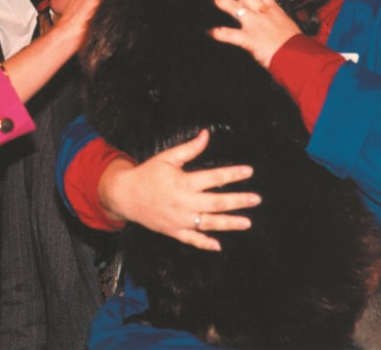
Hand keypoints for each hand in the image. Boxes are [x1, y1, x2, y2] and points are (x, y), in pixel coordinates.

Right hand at [99, 130, 260, 251]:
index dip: (233, 174)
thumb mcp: (167, 158)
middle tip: (256, 199)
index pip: (214, 177)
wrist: (125, 195)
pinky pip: (192, 239)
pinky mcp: (173, 230)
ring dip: (230, 223)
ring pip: (209, 223)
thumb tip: (206, 134)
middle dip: (238, 201)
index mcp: (184, 182)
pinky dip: (205, 243)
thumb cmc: (147, 174)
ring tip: (247, 222)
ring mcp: (180, 219)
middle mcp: (184, 202)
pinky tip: (218, 245)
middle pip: (217, 202)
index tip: (249, 172)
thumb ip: (190, 148)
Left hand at [211, 0, 300, 67]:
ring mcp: (255, 25)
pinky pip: (229, 34)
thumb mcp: (290, 29)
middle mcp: (264, 14)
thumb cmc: (298, 46)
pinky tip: (210, 32)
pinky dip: (218, 32)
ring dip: (224, 3)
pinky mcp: (248, 39)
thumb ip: (280, 25)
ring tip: (216, 0)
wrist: (299, 57)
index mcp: (276, 11)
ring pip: (235, 8)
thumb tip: (277, 29)